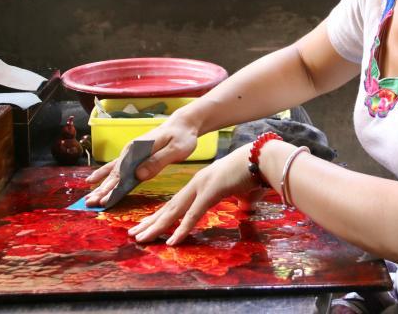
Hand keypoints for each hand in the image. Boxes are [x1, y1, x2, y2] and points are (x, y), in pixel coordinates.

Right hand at [84, 116, 198, 206]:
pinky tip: (95, 182)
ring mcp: (131, 153)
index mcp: (138, 148)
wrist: (182, 124)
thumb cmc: (181, 136)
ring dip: (101, 185)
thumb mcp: (175, 149)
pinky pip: (117, 167)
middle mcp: (130, 150)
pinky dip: (105, 176)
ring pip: (113, 172)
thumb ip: (157, 161)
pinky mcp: (134, 156)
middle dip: (101, 190)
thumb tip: (139, 175)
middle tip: (89, 203)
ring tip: (88, 198)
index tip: (103, 200)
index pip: (122, 172)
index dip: (112, 188)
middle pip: (114, 174)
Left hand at [127, 144, 261, 244]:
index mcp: (203, 183)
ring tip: (141, 238)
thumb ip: (242, 201)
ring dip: (157, 226)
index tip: (147, 225)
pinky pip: (194, 214)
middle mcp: (197, 184)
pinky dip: (182, 228)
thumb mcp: (244, 191)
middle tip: (134, 234)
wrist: (263, 157)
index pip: (177, 202)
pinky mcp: (211, 191)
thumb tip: (246, 208)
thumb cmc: (255, 172)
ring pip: (175, 210)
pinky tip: (172, 240)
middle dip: (151, 222)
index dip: (161, 215)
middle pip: (170, 207)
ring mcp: (203, 186)